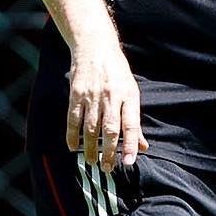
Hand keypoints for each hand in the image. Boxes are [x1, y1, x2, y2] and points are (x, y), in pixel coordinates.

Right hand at [66, 40, 147, 170]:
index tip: (128, 161)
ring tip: (92, 161)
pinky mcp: (76, 93)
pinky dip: (72, 135)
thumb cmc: (117, 72)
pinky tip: (73, 146)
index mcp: (129, 96)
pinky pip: (73, 119)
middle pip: (110, 130)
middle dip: (109, 152)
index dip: (131, 145)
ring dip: (90, 148)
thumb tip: (143, 146)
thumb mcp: (131, 92)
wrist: (95, 46)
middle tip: (108, 168)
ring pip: (91, 128)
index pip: (131, 125)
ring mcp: (92, 95)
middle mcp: (111, 96)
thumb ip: (134, 121)